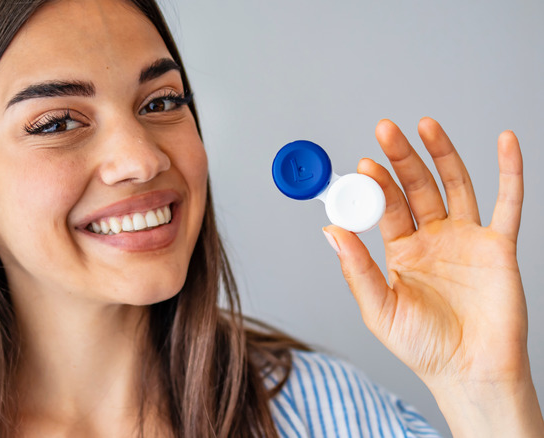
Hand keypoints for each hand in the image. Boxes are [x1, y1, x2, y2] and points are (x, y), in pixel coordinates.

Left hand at [323, 117, 542, 435]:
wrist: (469, 372)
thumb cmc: (422, 346)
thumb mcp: (379, 308)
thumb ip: (356, 269)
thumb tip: (330, 231)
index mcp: (401, 251)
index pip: (386, 207)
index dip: (375, 185)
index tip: (362, 164)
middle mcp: (432, 239)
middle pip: (416, 187)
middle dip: (402, 158)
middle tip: (386, 130)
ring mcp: (466, 239)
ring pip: (455, 185)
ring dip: (442, 153)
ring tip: (425, 124)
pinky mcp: (499, 246)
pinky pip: (509, 203)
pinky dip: (510, 170)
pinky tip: (505, 140)